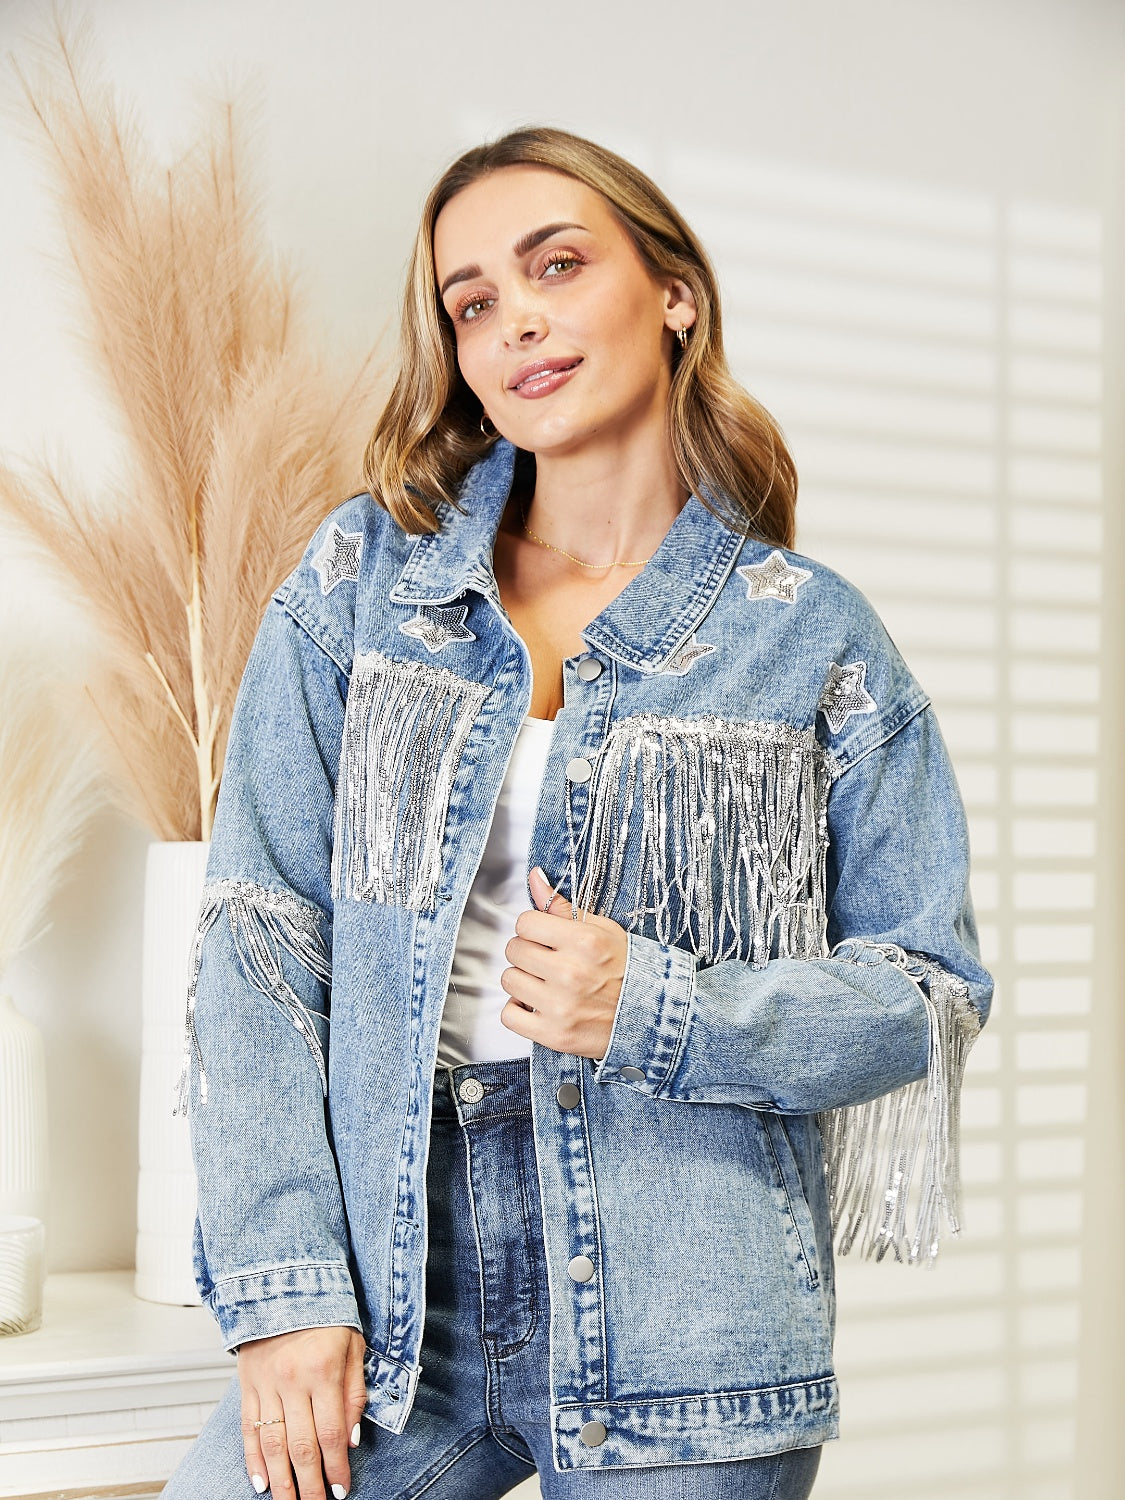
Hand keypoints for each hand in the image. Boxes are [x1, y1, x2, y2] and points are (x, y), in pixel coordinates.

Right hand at [238, 1325, 366, 1498]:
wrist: (284, 1283)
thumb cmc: (327, 1315)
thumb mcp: (354, 1346)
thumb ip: (355, 1393)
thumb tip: (351, 1439)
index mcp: (323, 1371)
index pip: (330, 1433)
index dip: (335, 1467)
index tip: (340, 1490)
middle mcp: (292, 1381)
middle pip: (300, 1447)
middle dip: (309, 1485)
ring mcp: (266, 1384)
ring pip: (272, 1445)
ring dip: (281, 1482)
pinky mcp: (247, 1385)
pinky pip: (248, 1429)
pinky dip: (253, 1459)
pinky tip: (261, 1482)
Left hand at [500, 866, 626, 1058]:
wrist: (649, 1017)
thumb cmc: (626, 970)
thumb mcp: (602, 930)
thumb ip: (562, 906)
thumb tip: (534, 878)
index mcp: (584, 942)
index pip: (525, 923)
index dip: (532, 928)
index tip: (543, 937)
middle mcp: (571, 973)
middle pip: (514, 949)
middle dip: (527, 952)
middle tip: (546, 960)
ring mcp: (561, 1006)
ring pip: (509, 980)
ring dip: (523, 980)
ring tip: (544, 982)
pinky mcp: (554, 1034)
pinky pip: (510, 1016)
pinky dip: (518, 1011)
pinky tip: (535, 1005)